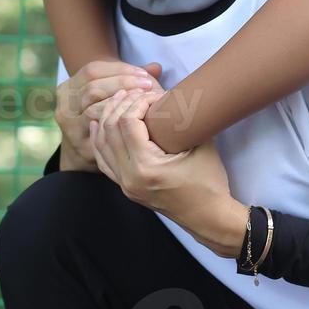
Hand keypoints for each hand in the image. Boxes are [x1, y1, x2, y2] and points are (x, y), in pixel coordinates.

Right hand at [54, 59, 162, 171]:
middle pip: (92, 88)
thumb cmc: (102, 113)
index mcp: (68, 87)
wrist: (84, 148)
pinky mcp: (81, 144)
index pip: (92, 71)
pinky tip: (136, 119)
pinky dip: (119, 122)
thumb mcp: (110, 92)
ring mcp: (70, 126)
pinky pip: (101, 131)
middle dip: (122, 83)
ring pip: (95, 109)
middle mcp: (64, 105)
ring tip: (143, 100)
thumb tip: (156, 67)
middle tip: (147, 84)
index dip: (118, 70)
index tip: (143, 73)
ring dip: (122, 103)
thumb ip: (128, 79)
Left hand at [90, 89, 248, 257]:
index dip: (138, 101)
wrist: (208, 217)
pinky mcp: (125, 188)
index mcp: (146, 167)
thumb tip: (171, 91)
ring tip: (118, 99)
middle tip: (134, 91)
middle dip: (120, 104)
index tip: (154, 94)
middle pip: (110, 129)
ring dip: (107, 118)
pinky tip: (99, 124)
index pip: (128, 122)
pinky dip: (99, 140)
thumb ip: (185, 118)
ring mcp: (124, 184)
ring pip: (101, 144)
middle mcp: (129, 177)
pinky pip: (103, 160)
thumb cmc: (209, 182)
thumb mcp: (201, 145)